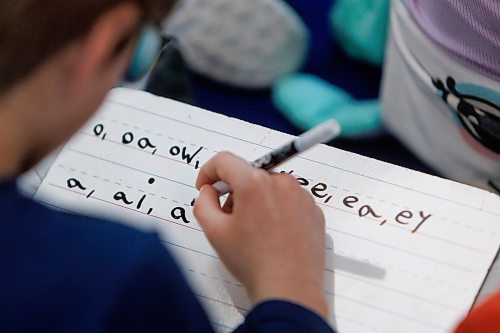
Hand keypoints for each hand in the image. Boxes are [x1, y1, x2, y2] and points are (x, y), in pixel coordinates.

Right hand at [194, 152, 327, 317]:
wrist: (290, 289)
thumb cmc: (255, 262)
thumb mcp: (215, 232)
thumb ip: (203, 202)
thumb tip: (209, 191)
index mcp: (254, 183)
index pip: (225, 161)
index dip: (209, 172)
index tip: (207, 187)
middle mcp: (281, 183)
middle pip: (249, 174)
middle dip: (235, 192)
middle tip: (230, 218)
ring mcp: (301, 196)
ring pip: (270, 187)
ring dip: (257, 201)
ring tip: (254, 232)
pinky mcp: (313, 210)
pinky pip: (289, 201)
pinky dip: (277, 210)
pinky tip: (273, 235)